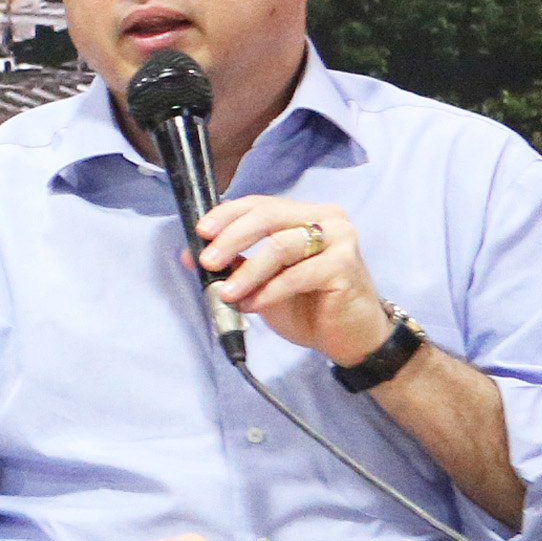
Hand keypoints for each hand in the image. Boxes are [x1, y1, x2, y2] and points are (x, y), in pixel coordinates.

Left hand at [194, 195, 393, 365]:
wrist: (349, 337)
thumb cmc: (308, 305)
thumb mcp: (263, 282)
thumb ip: (235, 264)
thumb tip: (192, 256)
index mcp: (305, 214)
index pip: (259, 203)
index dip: (226, 215)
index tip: (200, 233)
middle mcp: (326, 218)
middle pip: (268, 216)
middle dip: (231, 239)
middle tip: (207, 262)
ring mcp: (340, 239)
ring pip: (280, 246)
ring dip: (247, 271)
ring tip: (226, 294)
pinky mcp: (346, 266)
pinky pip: (297, 275)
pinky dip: (268, 291)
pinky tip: (252, 305)